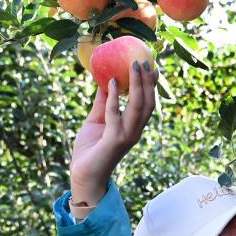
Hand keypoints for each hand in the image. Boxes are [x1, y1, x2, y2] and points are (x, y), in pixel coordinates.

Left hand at [69, 61, 158, 209]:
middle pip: (148, 102)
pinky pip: (115, 114)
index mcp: (133, 127)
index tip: (151, 66)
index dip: (151, 85)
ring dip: (137, 85)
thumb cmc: (90, 150)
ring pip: (138, 106)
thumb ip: (103, 103)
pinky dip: (114, 97)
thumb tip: (105, 81)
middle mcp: (134, 131)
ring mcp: (126, 136)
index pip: (148, 103)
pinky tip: (112, 82)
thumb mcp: (96, 120)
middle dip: (147, 81)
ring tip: (133, 65)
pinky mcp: (114, 140)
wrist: (83, 175)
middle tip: (144, 61)